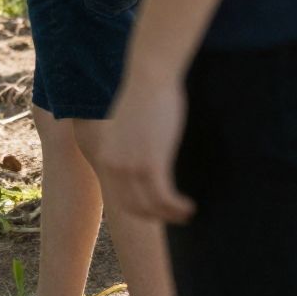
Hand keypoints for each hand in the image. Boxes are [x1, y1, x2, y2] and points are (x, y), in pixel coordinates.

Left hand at [98, 69, 194, 223]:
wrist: (149, 78)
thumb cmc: (144, 97)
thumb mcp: (129, 127)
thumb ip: (129, 146)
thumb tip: (143, 155)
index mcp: (106, 156)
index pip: (120, 197)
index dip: (141, 210)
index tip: (160, 211)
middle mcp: (114, 165)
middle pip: (134, 207)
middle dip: (156, 217)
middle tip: (177, 216)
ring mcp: (130, 166)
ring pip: (151, 206)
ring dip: (171, 215)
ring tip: (187, 213)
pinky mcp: (150, 163)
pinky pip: (164, 197)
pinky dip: (177, 207)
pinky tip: (190, 206)